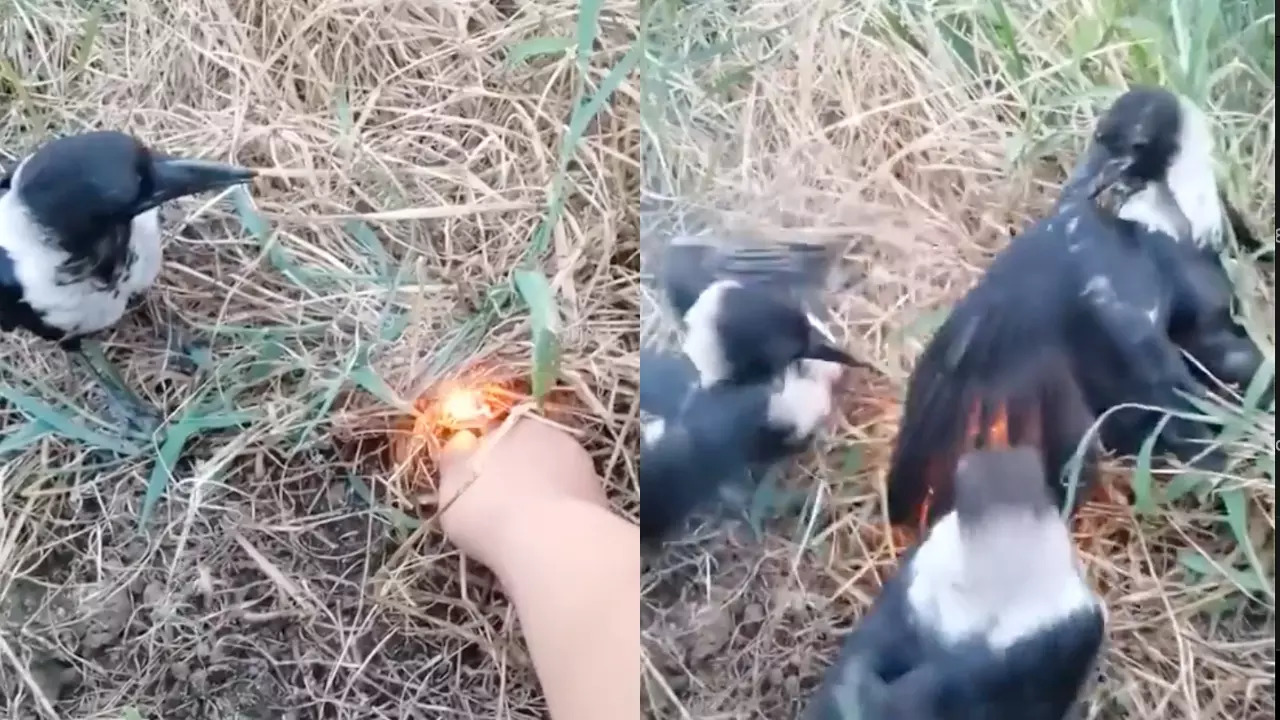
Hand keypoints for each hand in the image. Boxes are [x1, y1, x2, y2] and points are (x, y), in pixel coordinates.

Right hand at [435, 416, 604, 568]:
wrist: (551, 544)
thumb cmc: (490, 509)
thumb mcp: (452, 486)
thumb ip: (455, 461)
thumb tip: (460, 444)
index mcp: (518, 424)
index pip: (498, 432)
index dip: (485, 456)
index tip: (476, 483)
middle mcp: (555, 437)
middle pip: (530, 453)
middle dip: (516, 474)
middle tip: (497, 508)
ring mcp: (582, 467)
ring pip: (553, 478)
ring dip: (541, 495)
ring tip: (523, 528)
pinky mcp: (600, 498)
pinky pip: (570, 503)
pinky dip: (559, 515)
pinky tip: (547, 538)